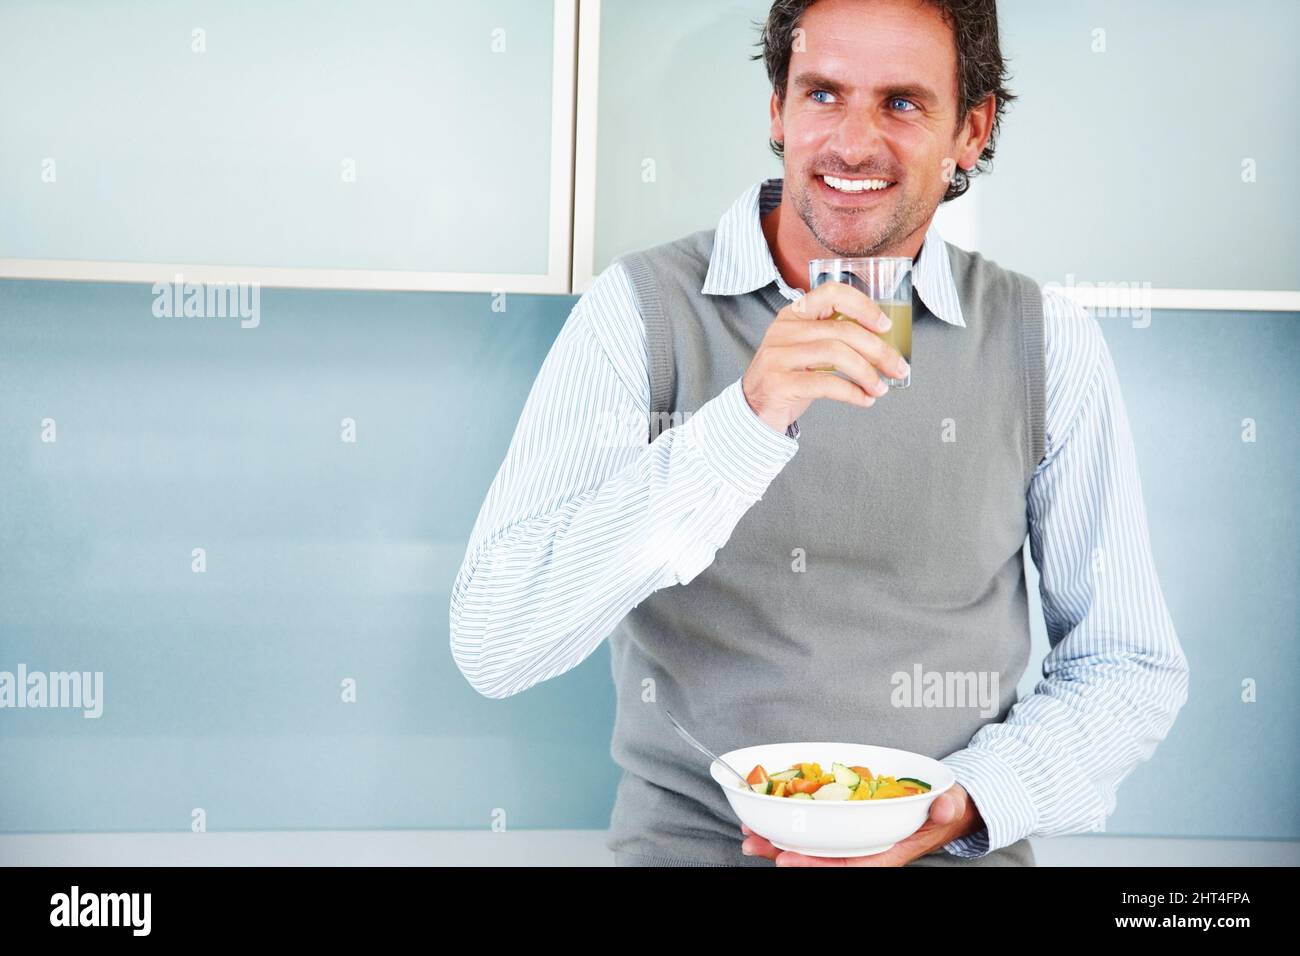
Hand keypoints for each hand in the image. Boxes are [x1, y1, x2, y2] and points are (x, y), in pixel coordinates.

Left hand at [739, 784, 980, 865]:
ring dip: (780, 840)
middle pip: (819, 857)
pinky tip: (768, 817)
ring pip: (812, 844)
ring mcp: (854, 836)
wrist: (945, 806)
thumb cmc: (946, 808)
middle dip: (785, 853)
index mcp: (888, 851)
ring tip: (749, 833)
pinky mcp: (847, 822)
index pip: (848, 864)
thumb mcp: (951, 806)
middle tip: (753, 843)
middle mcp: (866, 847)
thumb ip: (947, 807)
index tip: (786, 860)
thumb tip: (945, 806)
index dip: (815, 865)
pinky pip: (815, 827)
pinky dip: (791, 823)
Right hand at [741, 280, 910, 434]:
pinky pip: (825, 383)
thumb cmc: (789, 378)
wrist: (753, 410)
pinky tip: (864, 400)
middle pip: (842, 330)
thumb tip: (884, 343)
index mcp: (794, 315)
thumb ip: (834, 338)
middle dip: (879, 350)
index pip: (832, 293)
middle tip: (898, 367)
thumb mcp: (807, 349)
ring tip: (881, 388)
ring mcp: (778, 356)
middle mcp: (784, 330)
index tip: (885, 325)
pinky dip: (852, 393)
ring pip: (836, 354)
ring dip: (867, 373)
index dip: (863, 306)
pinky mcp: (779, 383)